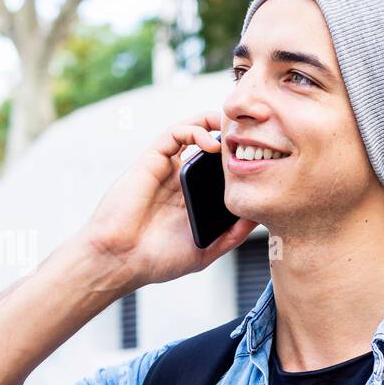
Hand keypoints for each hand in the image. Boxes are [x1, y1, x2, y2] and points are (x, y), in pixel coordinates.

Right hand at [80, 110, 258, 290]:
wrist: (121, 260)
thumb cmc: (157, 260)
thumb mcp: (206, 251)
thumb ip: (232, 235)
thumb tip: (259, 218)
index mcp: (193, 200)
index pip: (219, 171)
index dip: (238, 160)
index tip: (262, 158)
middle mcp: (180, 180)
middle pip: (208, 146)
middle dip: (230, 136)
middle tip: (253, 134)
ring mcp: (166, 169)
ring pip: (192, 132)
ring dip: (214, 124)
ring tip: (234, 132)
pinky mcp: (151, 160)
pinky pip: (174, 133)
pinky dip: (194, 129)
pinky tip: (212, 143)